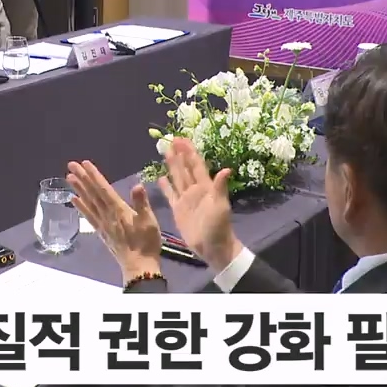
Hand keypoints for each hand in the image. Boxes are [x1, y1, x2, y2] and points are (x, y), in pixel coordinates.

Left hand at [67, 160, 162, 282]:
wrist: (138, 266)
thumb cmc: (146, 243)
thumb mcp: (149, 221)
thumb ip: (142, 203)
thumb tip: (137, 184)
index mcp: (119, 210)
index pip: (104, 189)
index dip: (94, 175)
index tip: (84, 163)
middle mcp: (107, 215)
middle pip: (92, 193)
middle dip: (82, 178)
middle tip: (71, 164)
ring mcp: (102, 224)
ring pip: (88, 203)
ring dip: (78, 189)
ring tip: (69, 178)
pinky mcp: (101, 232)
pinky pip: (89, 216)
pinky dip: (80, 207)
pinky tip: (74, 200)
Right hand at [159, 138, 243, 271]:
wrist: (213, 248)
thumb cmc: (218, 227)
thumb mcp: (221, 206)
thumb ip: (220, 187)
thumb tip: (226, 169)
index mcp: (205, 187)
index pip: (196, 165)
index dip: (189, 152)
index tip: (181, 139)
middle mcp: (195, 190)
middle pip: (185, 168)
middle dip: (179, 154)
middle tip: (171, 140)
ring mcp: (186, 200)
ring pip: (177, 178)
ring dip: (172, 166)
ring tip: (165, 152)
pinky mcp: (178, 210)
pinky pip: (171, 194)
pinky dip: (166, 186)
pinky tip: (160, 178)